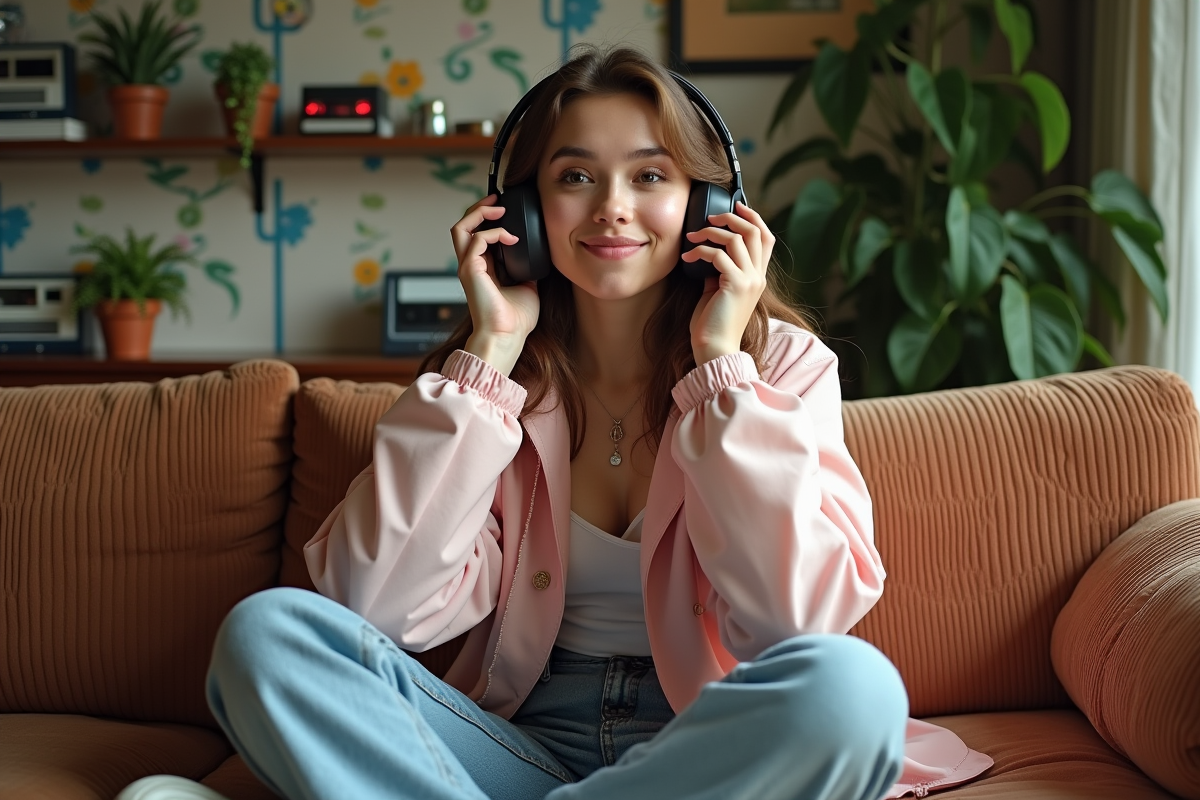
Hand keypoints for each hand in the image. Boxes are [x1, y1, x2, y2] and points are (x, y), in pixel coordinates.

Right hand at [450, 194, 540, 374]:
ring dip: (479, 213)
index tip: (505, 208)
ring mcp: (468, 267)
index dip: (487, 217)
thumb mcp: (529, 285)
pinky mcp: (470, 270)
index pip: (476, 234)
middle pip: (463, 226)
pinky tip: (511, 238)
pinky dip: (494, 233)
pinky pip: (477, 239)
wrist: (507, 336)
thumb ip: (528, 267)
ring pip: (460, 228)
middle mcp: (471, 265)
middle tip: (498, 199)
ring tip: (500, 208)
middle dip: (479, 208)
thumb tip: (541, 254)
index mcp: (483, 268)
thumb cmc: (516, 319)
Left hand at [682, 201, 774, 364]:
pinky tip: (686, 258)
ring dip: (710, 232)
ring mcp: (749, 281)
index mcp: (756, 278)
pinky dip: (700, 251)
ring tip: (691, 237)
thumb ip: (719, 271)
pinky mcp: (735, 285)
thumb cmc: (711, 325)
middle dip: (731, 217)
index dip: (753, 218)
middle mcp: (757, 277)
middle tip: (709, 217)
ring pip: (736, 239)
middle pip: (755, 231)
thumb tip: (708, 253)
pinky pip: (718, 255)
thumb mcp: (717, 291)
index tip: (735, 207)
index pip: (766, 238)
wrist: (714, 350)